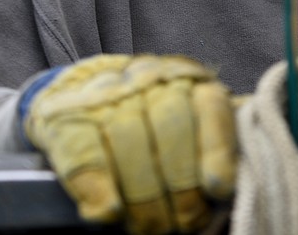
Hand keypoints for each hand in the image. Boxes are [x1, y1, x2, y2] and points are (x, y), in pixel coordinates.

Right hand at [23, 54, 236, 233]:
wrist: (79, 90)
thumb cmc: (147, 117)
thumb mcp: (189, 117)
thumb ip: (213, 143)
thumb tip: (231, 187)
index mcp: (188, 79)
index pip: (211, 108)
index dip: (217, 151)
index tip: (219, 188)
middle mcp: (149, 79)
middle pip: (171, 132)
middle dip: (181, 190)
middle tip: (184, 224)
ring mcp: (105, 94)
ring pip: (130, 145)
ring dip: (143, 200)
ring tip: (150, 228)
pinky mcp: (66, 117)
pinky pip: (86, 154)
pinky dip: (98, 189)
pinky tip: (109, 212)